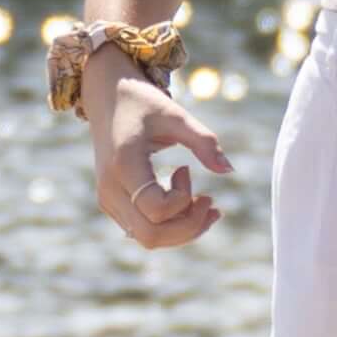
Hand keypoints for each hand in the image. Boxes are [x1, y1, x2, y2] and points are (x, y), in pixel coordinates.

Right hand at [92, 81, 230, 253]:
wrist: (107, 98)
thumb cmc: (143, 103)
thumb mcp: (175, 115)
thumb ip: (203, 141)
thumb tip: (229, 170)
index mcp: (123, 164)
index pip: (157, 210)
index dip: (184, 200)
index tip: (187, 169)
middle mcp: (110, 188)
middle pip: (151, 235)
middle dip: (189, 226)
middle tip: (209, 201)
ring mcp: (108, 200)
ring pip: (148, 239)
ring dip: (183, 230)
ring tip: (207, 206)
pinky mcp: (112, 204)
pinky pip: (143, 230)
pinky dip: (170, 226)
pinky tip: (190, 207)